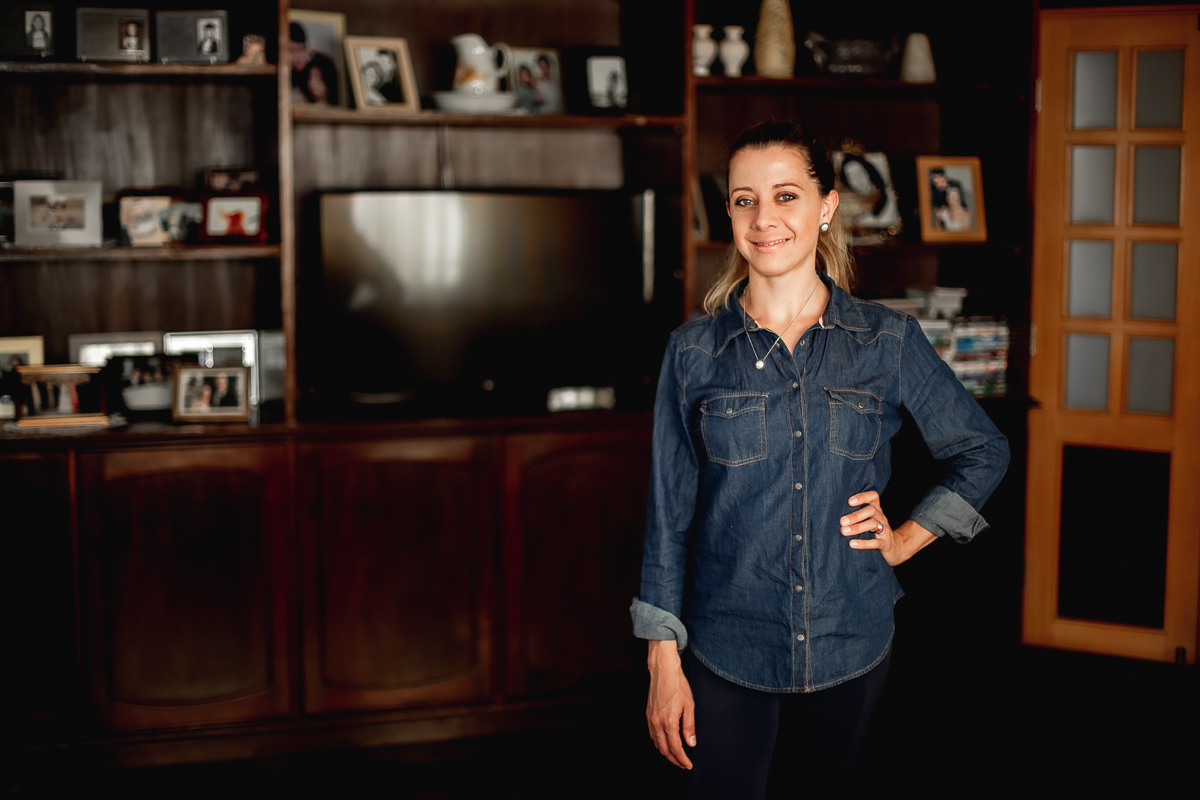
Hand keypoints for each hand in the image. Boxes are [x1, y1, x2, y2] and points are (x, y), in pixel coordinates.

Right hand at [645, 639, 694, 768]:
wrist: (663, 671)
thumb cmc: (678, 685)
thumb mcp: (689, 706)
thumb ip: (689, 727)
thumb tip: (691, 744)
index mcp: (669, 722)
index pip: (676, 748)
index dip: (682, 759)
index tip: (688, 764)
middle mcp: (657, 723)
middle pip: (664, 750)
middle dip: (674, 760)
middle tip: (683, 764)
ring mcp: (651, 719)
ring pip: (657, 744)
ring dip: (666, 753)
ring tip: (676, 756)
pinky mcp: (648, 715)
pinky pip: (652, 735)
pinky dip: (659, 743)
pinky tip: (666, 743)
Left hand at [840, 490, 935, 566]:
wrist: (894, 548)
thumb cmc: (874, 531)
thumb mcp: (868, 520)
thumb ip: (855, 514)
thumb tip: (832, 512)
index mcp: (876, 509)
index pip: (873, 497)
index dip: (862, 497)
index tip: (849, 501)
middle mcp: (881, 517)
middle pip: (871, 510)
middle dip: (855, 515)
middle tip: (842, 521)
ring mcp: (885, 530)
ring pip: (873, 524)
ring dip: (857, 527)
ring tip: (844, 531)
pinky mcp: (885, 543)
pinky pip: (876, 542)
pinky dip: (863, 543)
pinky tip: (852, 544)